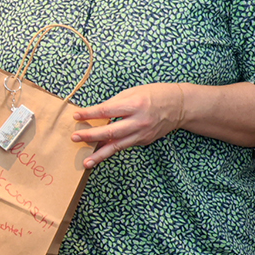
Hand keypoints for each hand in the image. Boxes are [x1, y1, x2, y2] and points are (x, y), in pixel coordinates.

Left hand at [71, 83, 187, 166]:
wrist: (179, 106)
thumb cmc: (154, 95)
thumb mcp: (132, 92)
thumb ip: (114, 103)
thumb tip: (95, 113)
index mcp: (134, 104)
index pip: (106, 111)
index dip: (89, 114)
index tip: (75, 116)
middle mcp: (138, 121)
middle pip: (110, 132)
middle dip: (90, 136)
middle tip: (74, 138)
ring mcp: (142, 134)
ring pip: (117, 146)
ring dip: (100, 154)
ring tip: (86, 162)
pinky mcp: (144, 141)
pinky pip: (124, 146)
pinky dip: (111, 149)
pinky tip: (99, 154)